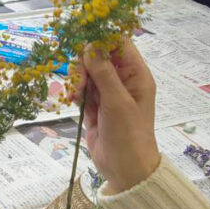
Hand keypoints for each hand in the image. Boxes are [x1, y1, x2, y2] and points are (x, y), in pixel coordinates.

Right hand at [74, 38, 159, 194]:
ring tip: (76, 96)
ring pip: (86, 72)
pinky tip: (73, 101)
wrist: (125, 169)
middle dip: (84, 65)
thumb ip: (103, 72)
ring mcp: (107, 93)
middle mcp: (122, 80)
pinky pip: (81, 89)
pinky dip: (74, 92)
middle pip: (97, 56)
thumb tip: (90, 46)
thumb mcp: (117, 102)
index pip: (119, 44)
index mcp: (136, 75)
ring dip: (77, 80)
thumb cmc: (128, 135)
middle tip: (80, 82)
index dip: (101, 39)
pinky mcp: (94, 106)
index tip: (82, 43)